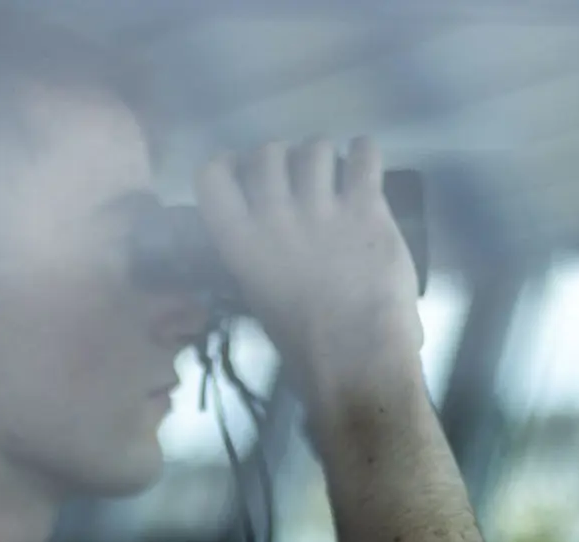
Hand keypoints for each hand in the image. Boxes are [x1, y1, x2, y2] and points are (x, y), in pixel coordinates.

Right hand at [195, 137, 424, 413]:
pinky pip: (364, 154)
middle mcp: (273, 216)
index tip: (243, 168)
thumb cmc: (304, 344)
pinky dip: (365, 151)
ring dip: (324, 155)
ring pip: (315, 147)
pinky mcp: (364, 208)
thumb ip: (257, 255)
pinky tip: (366, 164)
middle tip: (300, 175)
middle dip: (283, 157)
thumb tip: (268, 234)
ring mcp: (319, 209)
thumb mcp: (259, 296)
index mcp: (239, 242)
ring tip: (336, 173)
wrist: (355, 357)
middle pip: (267, 152)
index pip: (212, 175)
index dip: (230, 163)